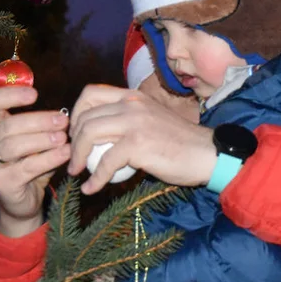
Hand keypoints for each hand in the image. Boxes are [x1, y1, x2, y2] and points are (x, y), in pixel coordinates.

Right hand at [0, 87, 70, 236]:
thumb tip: (63, 113)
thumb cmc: (31, 163)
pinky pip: (26, 168)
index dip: (8, 94)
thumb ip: (43, 127)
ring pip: (13, 146)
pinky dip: (49, 158)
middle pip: (7, 125)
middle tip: (63, 121)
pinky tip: (65, 154)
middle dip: (38, 121)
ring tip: (64, 138)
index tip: (35, 94)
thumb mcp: (35, 141)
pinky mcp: (2, 184)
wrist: (23, 201)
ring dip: (42, 139)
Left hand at [68, 84, 217, 194]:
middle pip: (85, 116)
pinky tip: (91, 188)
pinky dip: (94, 178)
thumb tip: (100, 131)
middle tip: (75, 157)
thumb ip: (127, 119)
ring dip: (77, 157)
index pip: (90, 93)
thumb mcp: (150, 118)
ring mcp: (135, 122)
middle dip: (73, 139)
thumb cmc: (181, 141)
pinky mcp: (138, 145)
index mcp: (134, 96)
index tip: (76, 134)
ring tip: (77, 172)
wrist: (206, 153)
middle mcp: (132, 103)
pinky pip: (105, 162)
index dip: (76, 113)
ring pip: (89, 134)